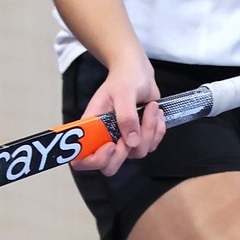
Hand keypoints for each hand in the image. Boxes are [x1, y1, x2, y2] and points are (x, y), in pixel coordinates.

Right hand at [74, 56, 164, 174]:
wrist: (139, 73)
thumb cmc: (125, 78)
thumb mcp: (124, 93)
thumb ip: (127, 117)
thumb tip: (132, 143)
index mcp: (91, 129)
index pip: (81, 160)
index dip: (96, 160)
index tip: (112, 145)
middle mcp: (104, 139)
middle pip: (110, 166)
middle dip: (128, 149)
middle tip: (136, 125)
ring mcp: (122, 140)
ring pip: (137, 153)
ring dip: (149, 130)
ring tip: (150, 108)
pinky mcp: (139, 139)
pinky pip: (151, 146)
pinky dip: (158, 129)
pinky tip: (154, 112)